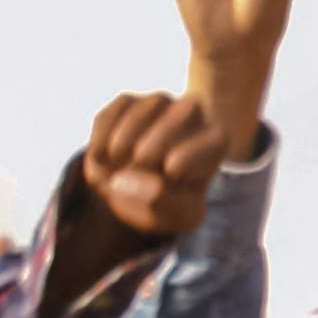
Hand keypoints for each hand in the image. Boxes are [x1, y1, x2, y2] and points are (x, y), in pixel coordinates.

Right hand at [80, 84, 233, 246]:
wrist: (140, 196)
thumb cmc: (170, 205)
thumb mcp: (175, 215)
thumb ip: (159, 199)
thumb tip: (122, 180)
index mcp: (216, 142)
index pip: (214, 138)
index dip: (191, 152)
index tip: (170, 171)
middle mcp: (193, 116)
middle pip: (187, 110)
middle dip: (162, 136)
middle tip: (141, 161)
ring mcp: (161, 105)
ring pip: (152, 104)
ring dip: (130, 133)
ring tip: (115, 163)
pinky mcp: (130, 102)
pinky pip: (121, 105)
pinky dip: (108, 129)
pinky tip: (100, 156)